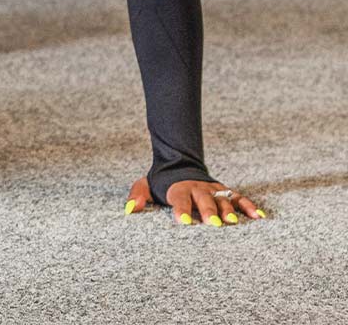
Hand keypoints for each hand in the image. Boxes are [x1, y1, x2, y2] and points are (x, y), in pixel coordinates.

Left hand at [124, 175, 264, 225]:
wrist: (179, 163)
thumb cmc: (162, 182)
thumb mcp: (146, 185)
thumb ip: (138, 196)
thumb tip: (129, 210)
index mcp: (178, 188)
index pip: (179, 199)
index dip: (181, 210)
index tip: (185, 222)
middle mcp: (198, 188)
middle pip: (204, 200)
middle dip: (208, 211)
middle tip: (213, 224)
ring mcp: (213, 189)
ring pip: (223, 199)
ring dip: (228, 210)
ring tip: (233, 222)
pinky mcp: (226, 191)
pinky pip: (239, 198)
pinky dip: (249, 206)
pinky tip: (258, 217)